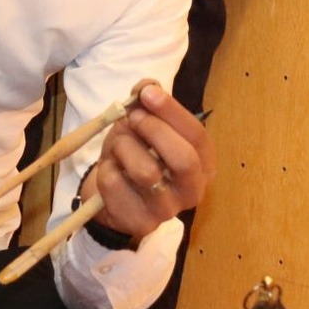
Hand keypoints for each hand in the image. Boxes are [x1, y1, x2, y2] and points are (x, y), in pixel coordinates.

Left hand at [83, 85, 212, 241]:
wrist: (108, 196)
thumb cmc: (133, 155)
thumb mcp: (140, 125)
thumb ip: (147, 102)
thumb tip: (147, 85)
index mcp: (202, 164)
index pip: (197, 136)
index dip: (172, 111)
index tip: (147, 93)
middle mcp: (192, 190)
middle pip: (183, 159)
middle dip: (153, 130)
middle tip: (131, 118)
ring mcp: (167, 211)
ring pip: (146, 172)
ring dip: (124, 147)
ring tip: (118, 145)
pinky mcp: (139, 223)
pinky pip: (116, 185)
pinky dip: (106, 168)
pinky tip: (110, 169)